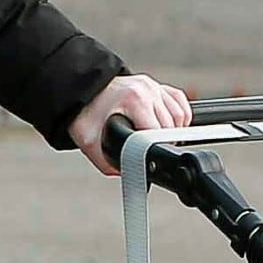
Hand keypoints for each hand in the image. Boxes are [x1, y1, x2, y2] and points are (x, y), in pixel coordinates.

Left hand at [71, 71, 196, 171]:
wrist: (82, 92)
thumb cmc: (85, 114)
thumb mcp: (89, 142)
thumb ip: (107, 162)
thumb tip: (127, 175)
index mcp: (134, 100)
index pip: (159, 130)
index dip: (156, 147)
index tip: (149, 156)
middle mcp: (147, 90)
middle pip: (172, 125)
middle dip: (164, 141)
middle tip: (147, 150)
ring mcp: (153, 86)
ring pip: (179, 114)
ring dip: (174, 131)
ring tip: (158, 140)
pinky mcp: (157, 86)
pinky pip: (179, 102)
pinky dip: (179, 117)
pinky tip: (169, 126)